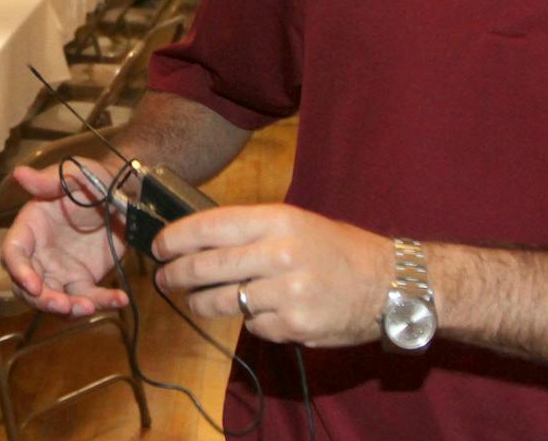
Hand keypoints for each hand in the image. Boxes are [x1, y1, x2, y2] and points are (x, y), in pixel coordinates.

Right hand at [0, 165, 130, 317]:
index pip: (14, 253)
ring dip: (69, 310)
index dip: (19, 271)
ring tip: (91, 307)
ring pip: (55, 301)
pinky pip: (88, 299)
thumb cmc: (95, 180)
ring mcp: (60, 272)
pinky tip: (120, 299)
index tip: (33, 285)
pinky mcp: (83, 281)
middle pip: (28, 287)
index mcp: (30, 228)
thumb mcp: (74, 175)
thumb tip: (19, 173)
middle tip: (66, 305)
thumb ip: (48, 179)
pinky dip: (102, 303)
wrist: (126, 195)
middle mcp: (40, 254)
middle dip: (43, 300)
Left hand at [152, 203, 388, 347]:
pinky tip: (262, 311)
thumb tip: (199, 240)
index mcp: (278, 220)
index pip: (210, 227)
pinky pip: (252, 325)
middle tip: (163, 279)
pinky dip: (250, 320)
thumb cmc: (338, 249)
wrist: (389, 284)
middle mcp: (279, 254)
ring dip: (201, 303)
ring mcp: (286, 293)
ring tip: (196, 300)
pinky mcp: (293, 326)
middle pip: (206, 267)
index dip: (176, 237)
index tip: (158, 246)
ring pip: (222, 302)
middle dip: (176, 275)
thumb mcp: (296, 223)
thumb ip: (251, 230)